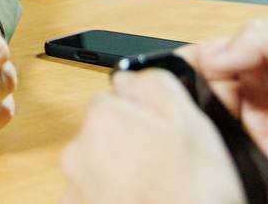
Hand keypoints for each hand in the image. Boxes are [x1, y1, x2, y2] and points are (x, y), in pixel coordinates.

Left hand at [61, 68, 243, 203]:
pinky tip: (141, 202)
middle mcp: (78, 148)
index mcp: (103, 116)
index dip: (145, 117)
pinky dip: (112, 198)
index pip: (115, 99)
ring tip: (156, 190)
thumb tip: (130, 77)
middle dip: (129, 145)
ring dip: (120, 174)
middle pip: (103, 133)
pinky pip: (94, 195)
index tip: (163, 137)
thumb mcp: (191, 123)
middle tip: (165, 168)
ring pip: (98, 166)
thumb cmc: (193, 193)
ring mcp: (74, 186)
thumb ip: (154, 85)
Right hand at [182, 19, 267, 198]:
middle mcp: (266, 91)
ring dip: (196, 117)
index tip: (169, 64)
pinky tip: (209, 137)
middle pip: (208, 86)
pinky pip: (234, 153)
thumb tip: (214, 55)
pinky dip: (215, 147)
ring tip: (185, 112)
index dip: (191, 57)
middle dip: (187, 87)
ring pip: (213, 119)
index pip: (217, 52)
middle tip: (172, 89)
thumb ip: (261, 38)